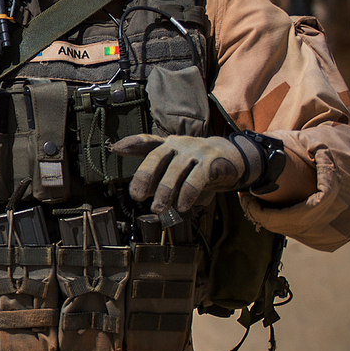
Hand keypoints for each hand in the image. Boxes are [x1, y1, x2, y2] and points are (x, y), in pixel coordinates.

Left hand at [111, 133, 266, 213]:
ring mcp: (196, 151)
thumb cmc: (197, 164)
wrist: (233, 159)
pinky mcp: (212, 162)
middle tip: (137, 198)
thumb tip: (140, 189)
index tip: (116, 149)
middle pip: (157, 157)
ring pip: (175, 171)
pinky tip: (181, 206)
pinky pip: (196, 178)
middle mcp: (180, 144)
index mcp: (168, 144)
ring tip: (157, 208)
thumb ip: (157, 172)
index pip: (147, 142)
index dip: (132, 143)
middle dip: (145, 177)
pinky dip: (187, 194)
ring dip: (165, 191)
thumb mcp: (176, 165)